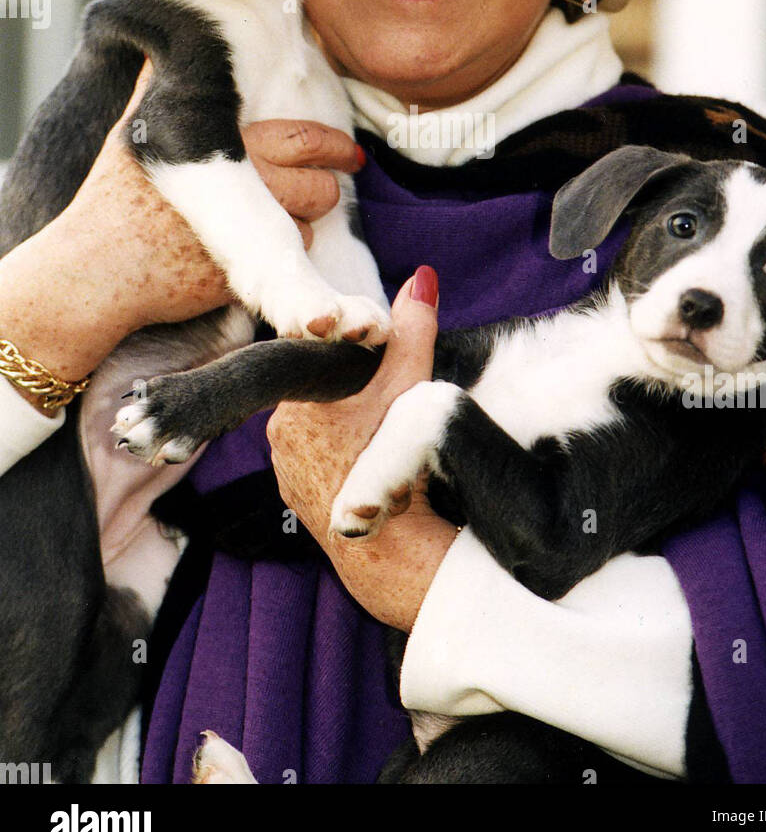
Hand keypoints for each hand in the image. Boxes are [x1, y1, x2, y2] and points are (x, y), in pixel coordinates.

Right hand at [59, 62, 366, 328]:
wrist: (97, 269)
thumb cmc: (112, 199)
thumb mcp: (133, 131)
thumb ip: (155, 89)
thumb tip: (160, 50)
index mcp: (224, 143)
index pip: (303, 138)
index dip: (333, 146)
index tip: (347, 154)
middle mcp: (243, 183)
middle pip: (320, 185)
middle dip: (331, 184)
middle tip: (339, 180)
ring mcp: (247, 230)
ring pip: (311, 223)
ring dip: (306, 221)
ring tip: (286, 217)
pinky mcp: (246, 270)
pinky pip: (289, 260)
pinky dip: (284, 256)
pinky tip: (258, 248)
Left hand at [267, 268, 457, 631]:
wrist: (390, 553)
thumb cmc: (397, 468)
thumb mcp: (411, 388)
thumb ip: (414, 331)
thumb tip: (422, 278)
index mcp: (295, 402)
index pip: (321, 360)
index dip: (353, 361)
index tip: (379, 379)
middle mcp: (277, 435)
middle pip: (321, 395)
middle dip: (354, 397)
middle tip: (388, 412)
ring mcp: (283, 470)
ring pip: (318, 430)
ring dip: (347, 430)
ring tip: (381, 443)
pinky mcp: (296, 498)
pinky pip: (317, 462)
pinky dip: (341, 460)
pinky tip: (368, 469)